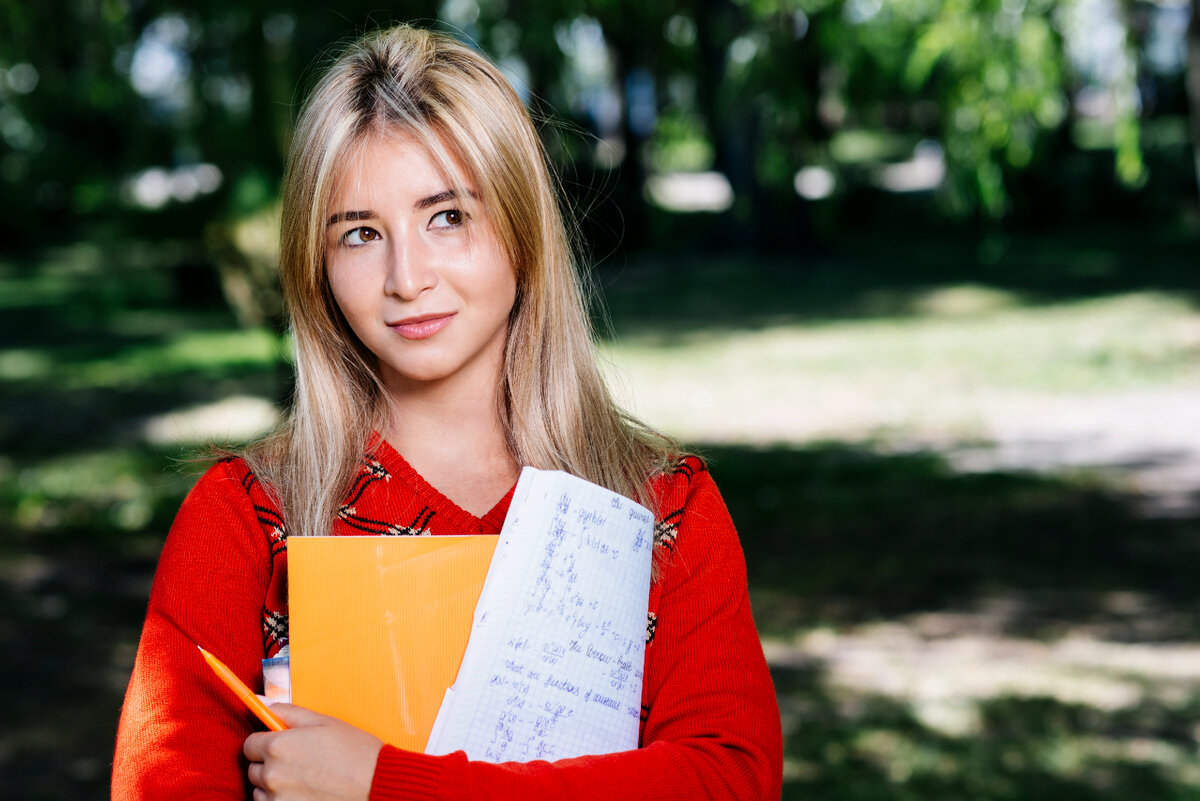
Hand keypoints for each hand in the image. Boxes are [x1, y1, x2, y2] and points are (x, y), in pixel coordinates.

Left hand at [244, 703, 383, 800]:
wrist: (374, 784)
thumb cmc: (353, 752)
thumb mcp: (322, 722)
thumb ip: (287, 711)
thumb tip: (262, 701)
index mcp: (278, 746)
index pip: (249, 745)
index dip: (264, 742)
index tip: (277, 744)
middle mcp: (273, 775)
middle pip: (253, 769)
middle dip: (269, 764)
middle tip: (297, 762)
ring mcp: (277, 799)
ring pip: (260, 791)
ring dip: (273, 785)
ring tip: (303, 779)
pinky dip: (280, 800)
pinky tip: (303, 793)